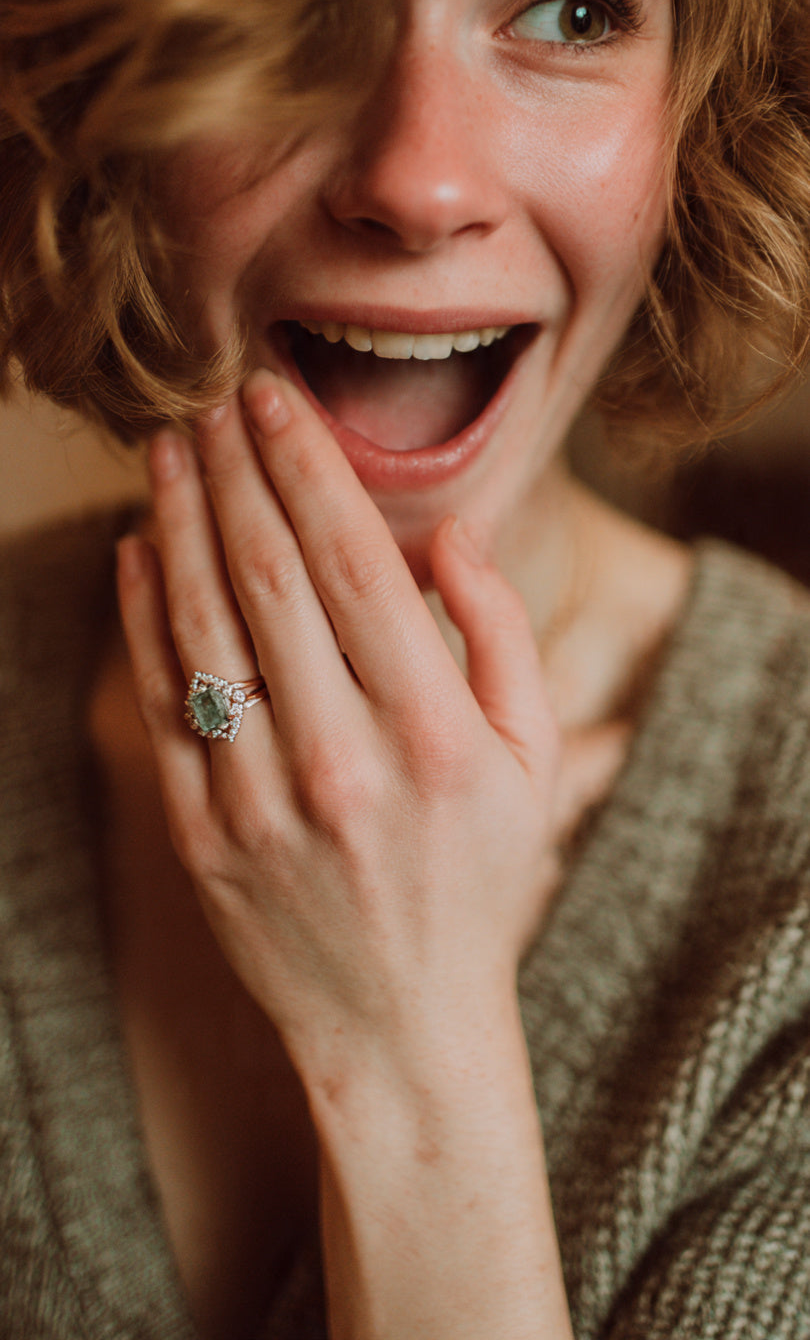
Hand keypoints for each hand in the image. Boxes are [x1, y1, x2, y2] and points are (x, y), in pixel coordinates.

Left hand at [117, 369, 560, 1088]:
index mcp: (435, 733)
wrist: (399, 1025)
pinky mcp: (202, 838)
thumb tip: (450, 533)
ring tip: (167, 451)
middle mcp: (344, 760)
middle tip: (212, 399)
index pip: (356, 565)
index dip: (308, 467)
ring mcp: (262, 802)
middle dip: (235, 471)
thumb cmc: (477, 881)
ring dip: (178, 525)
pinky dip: (144, 619)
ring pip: (204, 628)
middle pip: (270, 577)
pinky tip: (137, 552)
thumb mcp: (533, 762)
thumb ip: (502, 637)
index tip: (277, 399)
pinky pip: (164, 705)